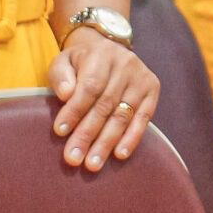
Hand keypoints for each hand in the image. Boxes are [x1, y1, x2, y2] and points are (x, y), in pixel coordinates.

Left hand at [49, 24, 159, 172]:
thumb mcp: (63, 61)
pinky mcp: (152, 89)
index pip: (89, 86)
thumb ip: (61, 76)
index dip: (75, 110)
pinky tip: (120, 154)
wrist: (107, 48)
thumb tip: (66, 94)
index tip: (60, 132)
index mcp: (101, 54)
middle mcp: (125, 64)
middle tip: (73, 158)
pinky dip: (132, 138)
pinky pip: (143, 118)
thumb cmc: (80, 62)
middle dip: (88, 134)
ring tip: (93, 164)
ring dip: (107, 142)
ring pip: (123, 115)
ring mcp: (141, 78)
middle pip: (106, 105)